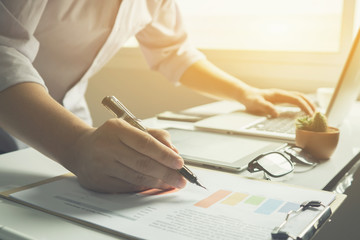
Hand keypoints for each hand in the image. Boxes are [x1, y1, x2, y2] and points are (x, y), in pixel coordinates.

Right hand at [71, 119, 186, 192]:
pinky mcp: (99, 182)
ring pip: (136, 177)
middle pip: (143, 163)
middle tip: (181, 179)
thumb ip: (155, 137)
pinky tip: (155, 186)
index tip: (180, 163)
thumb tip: (173, 152)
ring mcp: (101, 165)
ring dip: (158, 183)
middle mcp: (106, 146)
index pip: (145, 143)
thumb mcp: (131, 128)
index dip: (165, 155)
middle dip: (166, 173)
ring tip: (172, 184)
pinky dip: (144, 188)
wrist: (81, 149)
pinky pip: (127, 187)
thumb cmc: (112, 138)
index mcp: (116, 128)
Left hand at [241, 87, 315, 116]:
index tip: (310, 114)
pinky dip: (302, 104)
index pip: (296, 99)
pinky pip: (294, 100)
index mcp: (279, 94)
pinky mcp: (280, 99)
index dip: (304, 106)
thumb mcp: (256, 104)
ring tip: (314, 112)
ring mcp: (282, 95)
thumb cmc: (251, 99)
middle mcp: (282, 93)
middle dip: (310, 104)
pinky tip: (304, 110)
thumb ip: (266, 107)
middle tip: (317, 114)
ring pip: (299, 97)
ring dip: (308, 103)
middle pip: (301, 96)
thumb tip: (276, 113)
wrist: (245, 94)